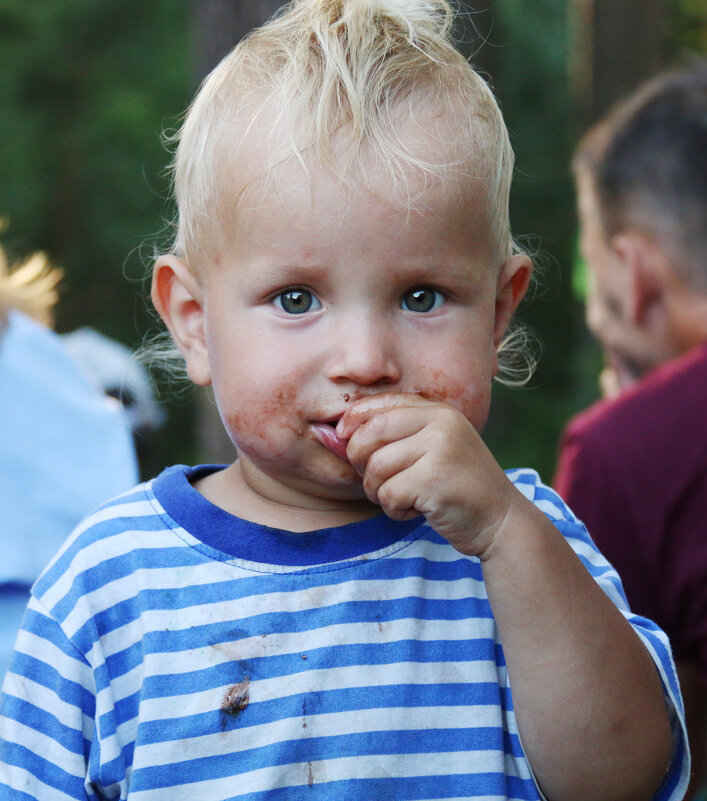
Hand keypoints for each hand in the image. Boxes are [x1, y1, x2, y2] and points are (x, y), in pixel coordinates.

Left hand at [336, 392, 520, 557]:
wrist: (502, 521)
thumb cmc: (458, 487)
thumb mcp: (433, 448)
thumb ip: (395, 435)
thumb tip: (335, 433)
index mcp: (438, 411)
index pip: (380, 404)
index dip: (353, 419)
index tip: (343, 437)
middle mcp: (441, 423)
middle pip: (371, 433)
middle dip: (359, 461)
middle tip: (376, 481)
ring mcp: (440, 449)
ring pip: (377, 467)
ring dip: (378, 492)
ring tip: (402, 499)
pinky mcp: (435, 480)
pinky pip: (389, 493)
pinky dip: (394, 510)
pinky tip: (416, 512)